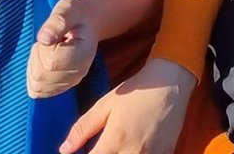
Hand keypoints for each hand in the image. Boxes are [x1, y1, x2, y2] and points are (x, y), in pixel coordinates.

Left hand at [27, 0, 98, 98]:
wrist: (88, 22)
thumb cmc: (77, 14)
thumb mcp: (69, 8)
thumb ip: (57, 21)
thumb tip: (43, 38)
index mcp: (82, 54)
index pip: (50, 62)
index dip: (42, 48)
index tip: (50, 34)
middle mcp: (78, 73)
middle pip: (41, 77)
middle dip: (36, 56)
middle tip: (47, 40)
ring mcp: (70, 83)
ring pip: (37, 86)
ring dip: (34, 66)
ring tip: (46, 50)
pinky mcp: (61, 87)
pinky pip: (37, 91)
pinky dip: (33, 77)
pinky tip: (42, 61)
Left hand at [59, 58, 195, 153]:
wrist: (169, 86)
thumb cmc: (134, 93)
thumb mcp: (105, 105)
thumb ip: (83, 128)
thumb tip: (64, 149)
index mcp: (116, 139)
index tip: (84, 153)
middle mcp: (133, 153)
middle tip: (103, 147)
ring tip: (116, 147)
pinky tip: (129, 148)